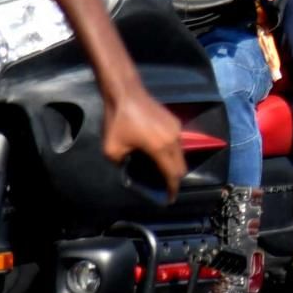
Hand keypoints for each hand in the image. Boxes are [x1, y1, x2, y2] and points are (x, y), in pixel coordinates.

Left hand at [100, 82, 188, 196]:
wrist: (125, 93)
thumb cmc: (118, 121)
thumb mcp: (112, 149)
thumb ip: (122, 164)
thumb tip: (128, 168)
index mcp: (160, 148)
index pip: (172, 174)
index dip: (172, 189)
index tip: (169, 199)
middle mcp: (173, 139)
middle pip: (181, 166)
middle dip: (174, 179)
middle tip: (164, 188)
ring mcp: (176, 128)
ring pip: (180, 154)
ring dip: (173, 165)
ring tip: (160, 171)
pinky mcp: (173, 121)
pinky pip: (177, 143)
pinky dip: (171, 152)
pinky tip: (158, 153)